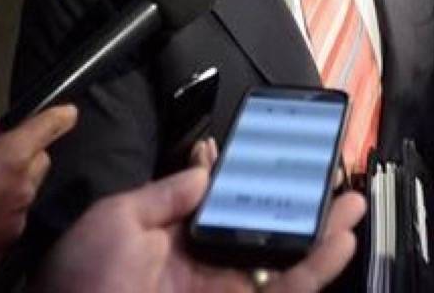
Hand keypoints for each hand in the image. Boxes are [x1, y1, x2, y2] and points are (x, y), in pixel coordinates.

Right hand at [0, 104, 76, 279]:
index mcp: (7, 160)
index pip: (47, 129)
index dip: (59, 117)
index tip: (68, 112)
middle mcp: (20, 192)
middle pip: (39, 161)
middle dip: (21, 152)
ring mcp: (14, 223)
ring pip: (25, 190)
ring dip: (8, 182)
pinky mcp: (3, 247)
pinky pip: (11, 217)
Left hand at [34, 167, 366, 292]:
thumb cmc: (82, 276)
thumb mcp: (118, 217)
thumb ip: (167, 192)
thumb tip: (206, 168)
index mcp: (177, 239)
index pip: (227, 204)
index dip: (257, 181)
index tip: (280, 154)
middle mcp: (206, 265)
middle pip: (268, 232)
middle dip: (303, 206)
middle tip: (332, 179)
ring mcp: (224, 291)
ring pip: (287, 262)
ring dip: (323, 234)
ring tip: (351, 205)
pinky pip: (285, 290)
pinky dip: (316, 269)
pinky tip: (339, 243)